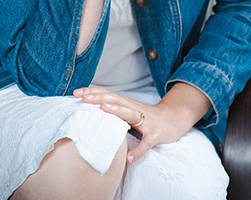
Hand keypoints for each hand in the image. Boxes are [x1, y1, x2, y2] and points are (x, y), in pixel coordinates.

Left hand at [73, 84, 210, 163]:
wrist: (174, 118)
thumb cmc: (148, 116)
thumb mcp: (130, 109)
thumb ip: (114, 108)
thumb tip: (92, 108)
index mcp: (127, 103)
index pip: (108, 94)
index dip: (93, 92)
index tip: (76, 92)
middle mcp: (135, 109)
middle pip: (116, 100)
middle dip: (99, 98)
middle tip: (83, 97)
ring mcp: (146, 121)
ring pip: (131, 114)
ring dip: (117, 111)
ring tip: (103, 110)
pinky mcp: (155, 134)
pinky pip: (147, 143)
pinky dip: (139, 151)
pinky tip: (129, 159)